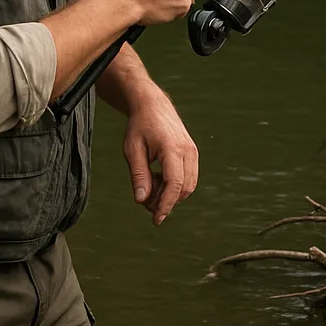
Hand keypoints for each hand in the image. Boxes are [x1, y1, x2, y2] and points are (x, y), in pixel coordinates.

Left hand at [122, 85, 198, 224]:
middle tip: (145, 203)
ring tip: (151, 187)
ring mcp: (193, 151)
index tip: (156, 219)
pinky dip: (176, 186)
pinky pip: (189, 177)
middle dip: (166, 201)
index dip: (166, 204)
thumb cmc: (140, 126)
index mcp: (172, 148)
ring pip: (189, 185)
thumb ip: (138, 175)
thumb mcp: (132, 150)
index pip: (174, 183)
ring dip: (171, 194)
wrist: (153, 106)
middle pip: (184, 188)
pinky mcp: (192, 153)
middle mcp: (188, 150)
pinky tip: (159, 180)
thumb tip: (141, 201)